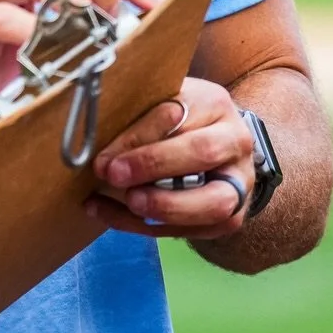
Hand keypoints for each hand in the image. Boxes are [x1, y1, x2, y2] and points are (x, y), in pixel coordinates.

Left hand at [85, 78, 253, 239]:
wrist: (219, 144)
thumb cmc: (177, 119)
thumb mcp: (158, 102)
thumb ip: (137, 115)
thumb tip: (94, 133)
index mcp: (214, 103)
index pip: (177, 116)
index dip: (139, 136)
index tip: (106, 154)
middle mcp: (235, 142)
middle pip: (202, 153)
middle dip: (153, 166)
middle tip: (113, 175)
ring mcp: (239, 183)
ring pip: (213, 203)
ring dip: (164, 206)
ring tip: (128, 202)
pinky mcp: (231, 218)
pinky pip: (193, 230)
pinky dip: (149, 227)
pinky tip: (112, 215)